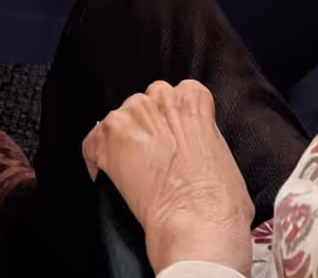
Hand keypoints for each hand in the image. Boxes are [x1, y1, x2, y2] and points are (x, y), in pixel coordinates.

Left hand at [82, 80, 253, 275]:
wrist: (198, 223)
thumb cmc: (220, 201)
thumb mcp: (225, 155)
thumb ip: (207, 137)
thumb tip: (202, 151)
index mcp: (192, 99)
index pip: (178, 94)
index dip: (173, 120)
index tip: (173, 138)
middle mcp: (160, 99)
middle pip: (146, 103)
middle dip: (147, 126)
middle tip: (153, 155)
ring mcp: (131, 117)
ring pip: (119, 120)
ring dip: (123, 141)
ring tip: (131, 168)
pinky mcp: (109, 140)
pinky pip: (92, 142)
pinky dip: (95, 158)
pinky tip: (103, 174)